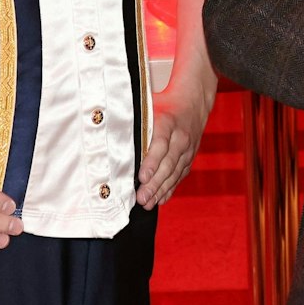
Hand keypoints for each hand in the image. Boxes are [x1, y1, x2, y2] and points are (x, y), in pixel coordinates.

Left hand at [139, 64, 215, 206]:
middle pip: (168, 163)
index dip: (151, 162)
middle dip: (154, 183)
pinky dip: (171, 188)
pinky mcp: (191, 156)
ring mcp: (188, 148)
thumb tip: (109, 129)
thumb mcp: (150, 105)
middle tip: (141, 198)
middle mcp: (181, 137)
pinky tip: (161, 199)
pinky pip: (181, 175)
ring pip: (175, 172)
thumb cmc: (165, 104)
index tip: (141, 177)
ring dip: (161, 189)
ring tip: (148, 203)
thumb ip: (135, 118)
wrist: (194, 101)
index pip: (160, 145)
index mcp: (168, 122)